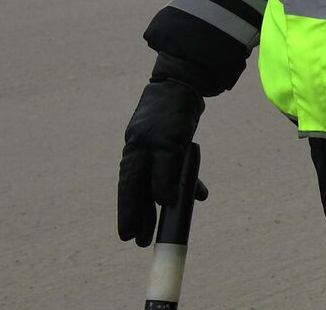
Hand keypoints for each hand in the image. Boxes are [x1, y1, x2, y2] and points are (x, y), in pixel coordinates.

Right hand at [117, 77, 207, 245]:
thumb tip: (164, 202)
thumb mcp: (169, 144)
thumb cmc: (171, 112)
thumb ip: (165, 173)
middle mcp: (142, 153)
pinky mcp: (172, 145)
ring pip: (157, 183)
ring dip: (162, 204)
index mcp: (135, 153)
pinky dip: (185, 182)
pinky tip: (199, 195)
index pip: (129, 189)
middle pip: (140, 191)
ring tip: (164, 228)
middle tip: (142, 242)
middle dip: (142, 216)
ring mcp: (156, 149)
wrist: (184, 83)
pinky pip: (175, 170)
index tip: (126, 236)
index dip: (127, 213)